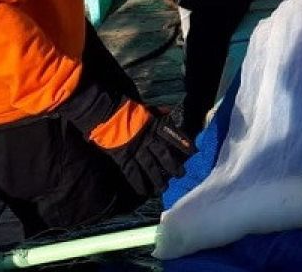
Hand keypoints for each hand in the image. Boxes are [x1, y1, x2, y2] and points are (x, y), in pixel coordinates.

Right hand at [55, 78, 193, 198]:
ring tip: (164, 189)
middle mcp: (149, 140)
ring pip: (150, 167)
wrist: (107, 112)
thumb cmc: (128, 109)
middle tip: (181, 175)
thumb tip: (169, 111)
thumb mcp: (147, 109)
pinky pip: (133, 173)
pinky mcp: (124, 158)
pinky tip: (144, 192)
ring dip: (158, 179)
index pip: (173, 137)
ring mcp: (136, 150)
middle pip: (164, 155)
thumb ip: (159, 113)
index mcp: (156, 126)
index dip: (183, 145)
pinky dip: (139, 183)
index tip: (193, 152)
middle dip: (173, 166)